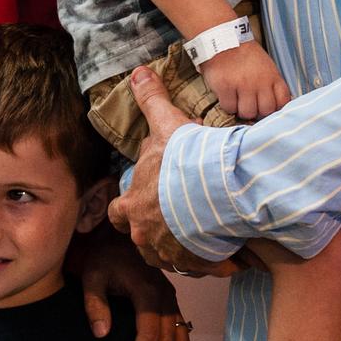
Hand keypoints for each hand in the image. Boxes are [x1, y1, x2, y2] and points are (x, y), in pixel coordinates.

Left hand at [72, 233, 189, 340]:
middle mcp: (165, 297)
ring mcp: (172, 300)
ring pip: (180, 339)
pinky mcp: (171, 304)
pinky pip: (182, 333)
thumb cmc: (104, 258)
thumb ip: (95, 304)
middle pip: (168, 340)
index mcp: (147, 291)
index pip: (149, 332)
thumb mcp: (92, 277)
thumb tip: (103, 334)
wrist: (119, 238)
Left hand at [106, 66, 233, 279]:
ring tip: (202, 233)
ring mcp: (170, 255)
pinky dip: (210, 260)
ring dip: (182, 247)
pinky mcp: (198, 265)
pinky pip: (201, 267)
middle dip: (156, 232)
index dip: (128, 207)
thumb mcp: (167, 124)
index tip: (142, 202)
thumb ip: (151, 102)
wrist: (223, 189)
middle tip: (176, 219)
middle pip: (143, 240)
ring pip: (170, 257)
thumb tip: (137, 73)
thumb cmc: (188, 160)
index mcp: (132, 207)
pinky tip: (223, 247)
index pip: (118, 213)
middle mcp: (145, 236)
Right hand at [199, 40, 289, 120]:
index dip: (275, 107)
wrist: (223, 40)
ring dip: (241, 109)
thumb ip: (272, 84)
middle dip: (258, 111)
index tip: (266, 105)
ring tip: (237, 99)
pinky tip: (227, 95)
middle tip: (249, 103)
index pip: (282, 101)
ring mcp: (242, 84)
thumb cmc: (245, 56)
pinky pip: (229, 108)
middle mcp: (259, 82)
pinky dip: (227, 104)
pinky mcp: (225, 86)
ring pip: (247, 113)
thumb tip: (279, 104)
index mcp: (272, 76)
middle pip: (265, 111)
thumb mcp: (266, 66)